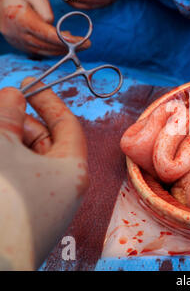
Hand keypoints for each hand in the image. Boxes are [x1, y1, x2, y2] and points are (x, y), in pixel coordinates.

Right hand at [0, 0, 89, 55]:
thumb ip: (43, 7)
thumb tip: (52, 23)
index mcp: (20, 19)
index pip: (47, 34)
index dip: (66, 40)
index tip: (82, 41)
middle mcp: (18, 34)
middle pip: (48, 46)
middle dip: (70, 47)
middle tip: (88, 44)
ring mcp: (18, 42)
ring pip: (46, 52)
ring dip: (64, 51)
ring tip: (81, 45)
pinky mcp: (21, 46)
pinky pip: (41, 52)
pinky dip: (55, 50)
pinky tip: (66, 45)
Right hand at [0, 78, 87, 269]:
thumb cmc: (3, 201)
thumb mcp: (3, 150)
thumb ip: (8, 119)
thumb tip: (13, 94)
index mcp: (73, 169)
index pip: (67, 124)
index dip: (48, 99)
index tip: (29, 83)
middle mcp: (68, 186)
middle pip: (47, 141)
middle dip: (20, 122)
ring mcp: (50, 203)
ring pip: (32, 160)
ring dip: (12, 142)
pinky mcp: (31, 215)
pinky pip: (25, 178)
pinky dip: (11, 162)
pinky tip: (0, 154)